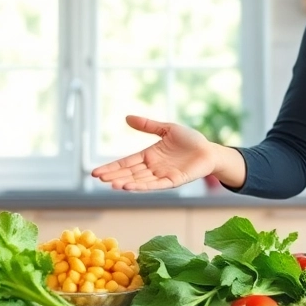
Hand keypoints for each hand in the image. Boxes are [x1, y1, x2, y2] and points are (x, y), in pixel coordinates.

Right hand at [90, 115, 216, 190]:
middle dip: (114, 175)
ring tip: (112, 184)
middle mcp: (152, 168)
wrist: (209, 150)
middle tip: (99, 178)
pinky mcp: (173, 181)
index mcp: (149, 156)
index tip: (95, 173)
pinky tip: (131, 187)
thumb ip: (147, 125)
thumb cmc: (190, 140)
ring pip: (140, 181)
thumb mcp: (166, 128)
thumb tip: (127, 117)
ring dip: (126, 183)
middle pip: (129, 173)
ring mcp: (162, 175)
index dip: (112, 167)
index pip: (126, 163)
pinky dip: (143, 186)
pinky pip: (156, 185)